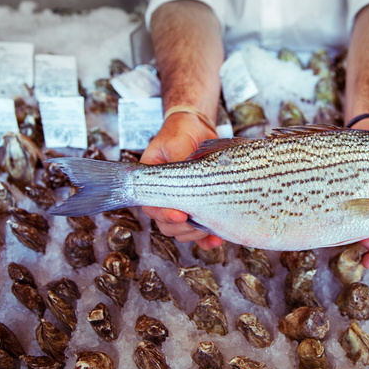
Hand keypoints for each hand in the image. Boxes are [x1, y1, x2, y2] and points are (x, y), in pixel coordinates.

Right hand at [140, 112, 223, 249]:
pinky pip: (200, 230)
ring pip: (183, 232)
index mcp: (152, 183)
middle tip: (198, 224)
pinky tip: (217, 238)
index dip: (165, 215)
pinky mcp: (200, 206)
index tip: (181, 215)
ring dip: (195, 235)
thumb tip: (185, 169)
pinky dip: (208, 239)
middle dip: (183, 229)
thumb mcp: (176, 142)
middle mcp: (165, 197)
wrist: (196, 129)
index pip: (152, 207)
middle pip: (167, 226)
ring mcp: (183, 204)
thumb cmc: (180, 133)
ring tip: (210, 229)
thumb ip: (179, 158)